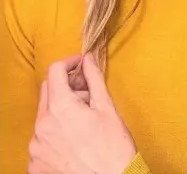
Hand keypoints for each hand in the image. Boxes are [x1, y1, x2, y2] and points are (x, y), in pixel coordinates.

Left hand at [28, 53, 137, 173]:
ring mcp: (36, 147)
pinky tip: (74, 139)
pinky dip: (55, 133)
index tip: (81, 64)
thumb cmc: (113, 146)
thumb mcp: (107, 108)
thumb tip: (88, 60)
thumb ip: (94, 80)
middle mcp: (41, 126)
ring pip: (44, 116)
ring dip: (60, 111)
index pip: (54, 72)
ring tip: (83, 122)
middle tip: (87, 93)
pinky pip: (41, 139)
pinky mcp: (35, 164)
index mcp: (60, 109)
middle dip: (65, 87)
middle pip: (47, 92)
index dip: (69, 63)